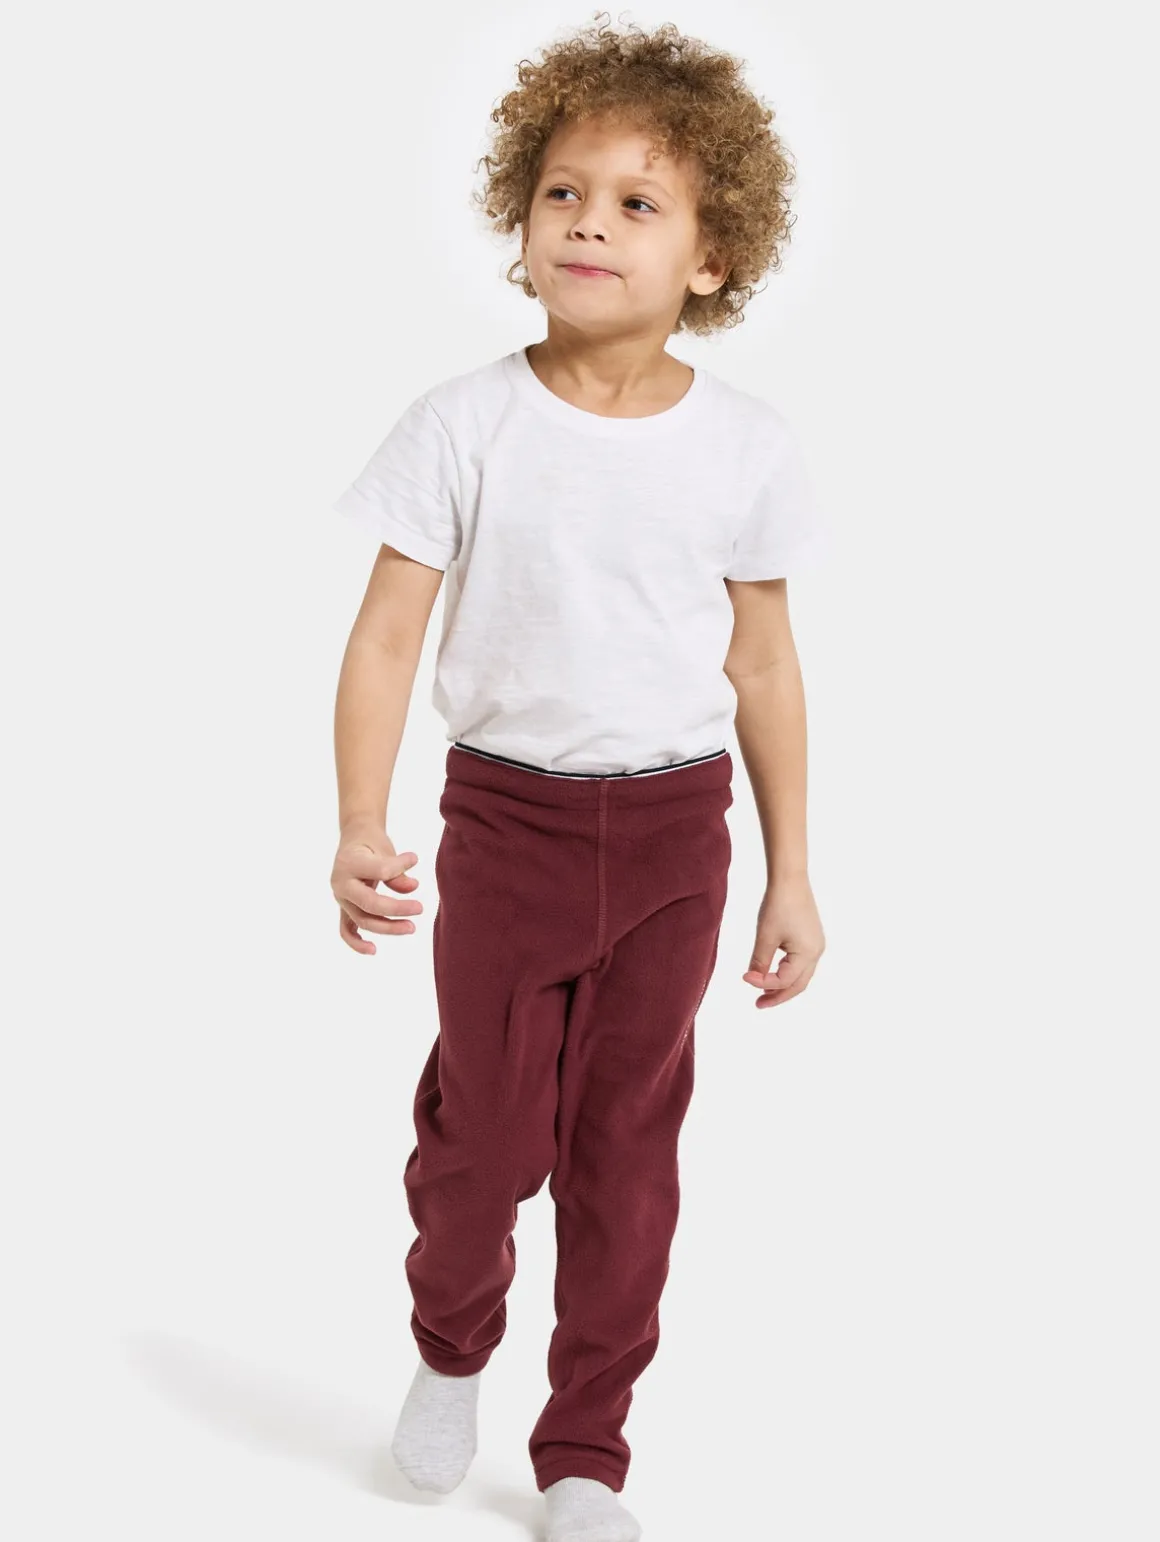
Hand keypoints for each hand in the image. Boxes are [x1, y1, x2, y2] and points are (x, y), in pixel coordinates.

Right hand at [331, 822, 423, 954]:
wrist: (353, 840)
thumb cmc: (371, 843)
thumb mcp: (384, 848)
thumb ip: (397, 869)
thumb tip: (413, 888)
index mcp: (349, 863)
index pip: (379, 871)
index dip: (399, 866)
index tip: (413, 858)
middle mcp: (341, 883)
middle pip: (369, 903)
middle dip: (396, 909)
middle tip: (420, 908)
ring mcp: (341, 899)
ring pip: (362, 919)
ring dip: (387, 927)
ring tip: (412, 927)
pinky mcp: (344, 909)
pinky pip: (347, 930)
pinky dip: (357, 943)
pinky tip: (373, 950)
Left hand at [742, 874, 824, 1008]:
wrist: (790, 879)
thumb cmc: (778, 905)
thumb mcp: (765, 936)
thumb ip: (760, 961)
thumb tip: (753, 981)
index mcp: (808, 953)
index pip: (784, 980)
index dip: (764, 983)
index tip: (745, 978)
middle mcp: (816, 952)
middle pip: (798, 984)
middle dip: (778, 996)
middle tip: (758, 1005)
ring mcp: (816, 945)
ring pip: (800, 975)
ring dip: (783, 985)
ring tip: (763, 993)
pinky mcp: (812, 938)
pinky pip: (801, 963)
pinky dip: (787, 972)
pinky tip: (773, 973)